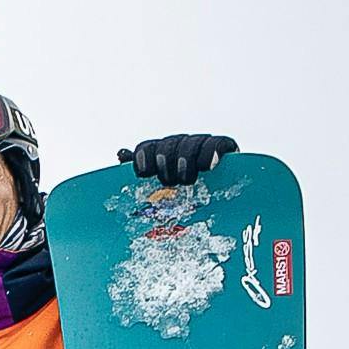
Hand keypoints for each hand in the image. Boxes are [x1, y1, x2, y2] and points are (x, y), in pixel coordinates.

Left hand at [120, 132, 236, 188]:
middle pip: (169, 144)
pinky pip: (218, 144)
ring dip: (186, 159)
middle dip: (166, 162)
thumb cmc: (186, 198)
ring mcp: (204, 146)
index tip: (143, 173)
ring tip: (186, 179)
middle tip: (168, 181)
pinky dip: (211, 153)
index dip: (143, 157)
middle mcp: (182, 146)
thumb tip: (121, 154)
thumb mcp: (161, 191)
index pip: (148, 148)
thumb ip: (142, 171)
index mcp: (162, 154)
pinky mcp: (227, 149)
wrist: (225, 205)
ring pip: (192, 143)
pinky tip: (207, 167)